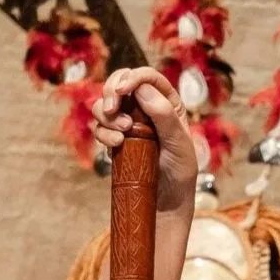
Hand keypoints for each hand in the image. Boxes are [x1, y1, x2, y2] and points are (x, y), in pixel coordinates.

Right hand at [91, 67, 198, 211]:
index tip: (122, 91)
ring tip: (122, 134)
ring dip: (106, 114)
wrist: (166, 202)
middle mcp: (146, 108)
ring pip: (105, 103)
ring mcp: (128, 122)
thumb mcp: (180, 143)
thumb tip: (142, 90)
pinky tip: (116, 144)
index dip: (132, 77)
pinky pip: (99, 126)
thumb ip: (165, 116)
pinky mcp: (115, 138)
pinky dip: (102, 132)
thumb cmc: (180, 171)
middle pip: (120, 82)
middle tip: (113, 109)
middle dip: (111, 91)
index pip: (147, 77)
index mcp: (168, 102)